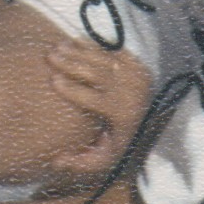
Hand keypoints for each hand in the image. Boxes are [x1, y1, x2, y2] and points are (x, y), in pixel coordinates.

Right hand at [41, 30, 154, 182]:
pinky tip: (76, 40)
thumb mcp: (102, 159)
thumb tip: (55, 161)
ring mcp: (135, 75)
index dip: (73, 90)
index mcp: (122, 114)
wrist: (153, 122)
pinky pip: (113, 51)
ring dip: (79, 51)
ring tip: (58, 46)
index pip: (95, 99)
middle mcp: (130, 92)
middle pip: (98, 74)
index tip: (53, 81)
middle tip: (50, 56)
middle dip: (72, 63)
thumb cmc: (119, 140)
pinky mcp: (137, 64)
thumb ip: (79, 163)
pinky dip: (93, 45)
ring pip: (104, 59)